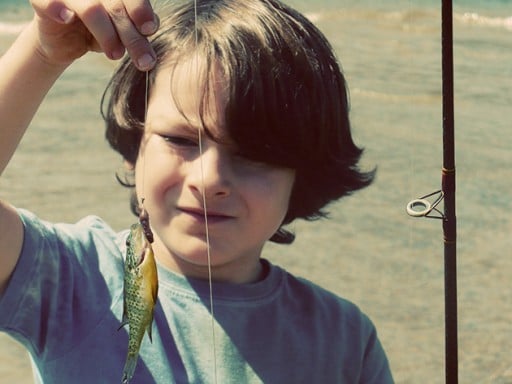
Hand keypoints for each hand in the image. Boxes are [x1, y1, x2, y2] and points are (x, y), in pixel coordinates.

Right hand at [30, 0, 157, 69]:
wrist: (63, 44)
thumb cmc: (98, 35)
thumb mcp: (122, 34)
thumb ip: (138, 30)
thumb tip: (150, 29)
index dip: (141, 10)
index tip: (149, 30)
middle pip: (117, 7)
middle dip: (132, 37)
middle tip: (144, 62)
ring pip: (93, 9)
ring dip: (107, 35)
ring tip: (115, 55)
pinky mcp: (45, 0)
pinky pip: (50, 2)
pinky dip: (58, 9)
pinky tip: (66, 19)